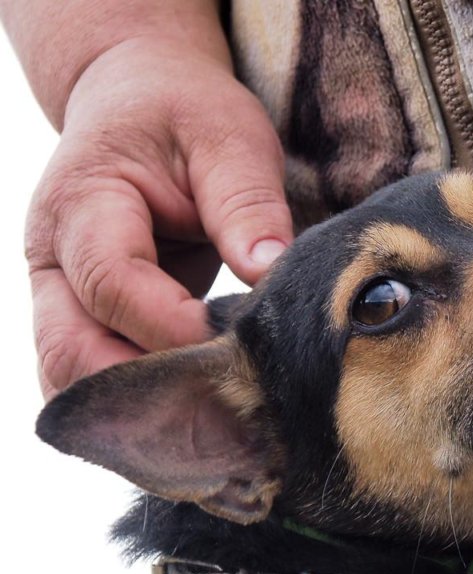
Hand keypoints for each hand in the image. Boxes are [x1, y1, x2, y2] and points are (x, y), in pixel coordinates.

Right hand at [26, 38, 292, 397]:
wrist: (138, 103)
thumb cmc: (184, 115)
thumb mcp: (228, 138)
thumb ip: (245, 204)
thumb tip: (265, 274)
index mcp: (82, 205)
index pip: (113, 286)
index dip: (175, 327)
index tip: (240, 344)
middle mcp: (53, 259)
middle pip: (70, 351)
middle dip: (147, 389)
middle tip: (224, 404)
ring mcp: (58, 293)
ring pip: (66, 377)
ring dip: (132, 409)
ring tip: (205, 417)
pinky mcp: (80, 314)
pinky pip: (84, 373)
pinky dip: (126, 401)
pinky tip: (181, 408)